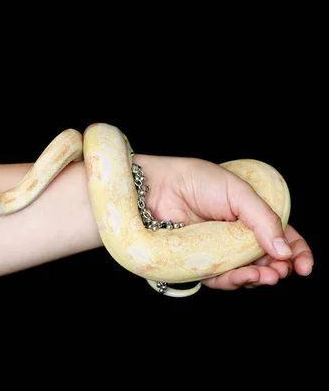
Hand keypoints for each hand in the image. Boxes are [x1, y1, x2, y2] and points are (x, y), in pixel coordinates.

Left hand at [133, 155, 313, 290]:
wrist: (158, 187)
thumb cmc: (196, 181)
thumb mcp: (239, 193)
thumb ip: (264, 220)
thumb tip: (284, 250)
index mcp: (251, 217)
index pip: (282, 239)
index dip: (296, 254)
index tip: (304, 266)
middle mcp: (236, 237)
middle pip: (266, 261)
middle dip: (279, 269)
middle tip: (281, 270)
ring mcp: (218, 252)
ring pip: (245, 274)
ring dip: (259, 278)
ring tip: (268, 276)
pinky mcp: (200, 263)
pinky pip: (221, 279)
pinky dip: (236, 281)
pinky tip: (247, 277)